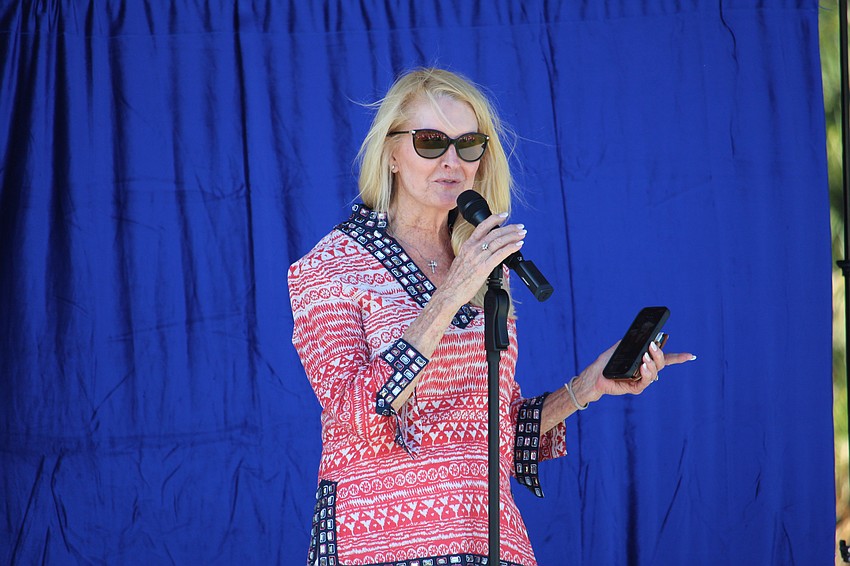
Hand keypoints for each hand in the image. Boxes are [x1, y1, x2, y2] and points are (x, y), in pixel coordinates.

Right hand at [439, 212, 525, 307]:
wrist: (450, 291)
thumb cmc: (456, 279)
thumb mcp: (462, 260)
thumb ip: (473, 253)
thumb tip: (485, 251)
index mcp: (467, 245)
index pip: (482, 226)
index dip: (494, 219)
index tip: (504, 215)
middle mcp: (473, 248)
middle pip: (494, 233)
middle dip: (510, 228)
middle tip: (520, 227)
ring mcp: (478, 257)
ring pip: (499, 241)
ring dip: (513, 236)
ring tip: (522, 234)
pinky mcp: (484, 267)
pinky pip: (501, 254)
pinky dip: (511, 248)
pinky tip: (518, 245)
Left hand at [578, 341, 695, 399]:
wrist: (595, 374)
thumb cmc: (608, 361)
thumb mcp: (621, 347)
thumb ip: (633, 341)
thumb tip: (644, 333)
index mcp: (646, 361)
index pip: (665, 359)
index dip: (678, 358)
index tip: (691, 356)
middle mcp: (646, 371)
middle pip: (661, 363)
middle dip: (659, 354)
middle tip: (652, 346)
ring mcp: (641, 380)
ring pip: (654, 372)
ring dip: (652, 363)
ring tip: (645, 356)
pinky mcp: (634, 388)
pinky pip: (644, 382)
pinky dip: (646, 373)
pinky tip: (642, 367)